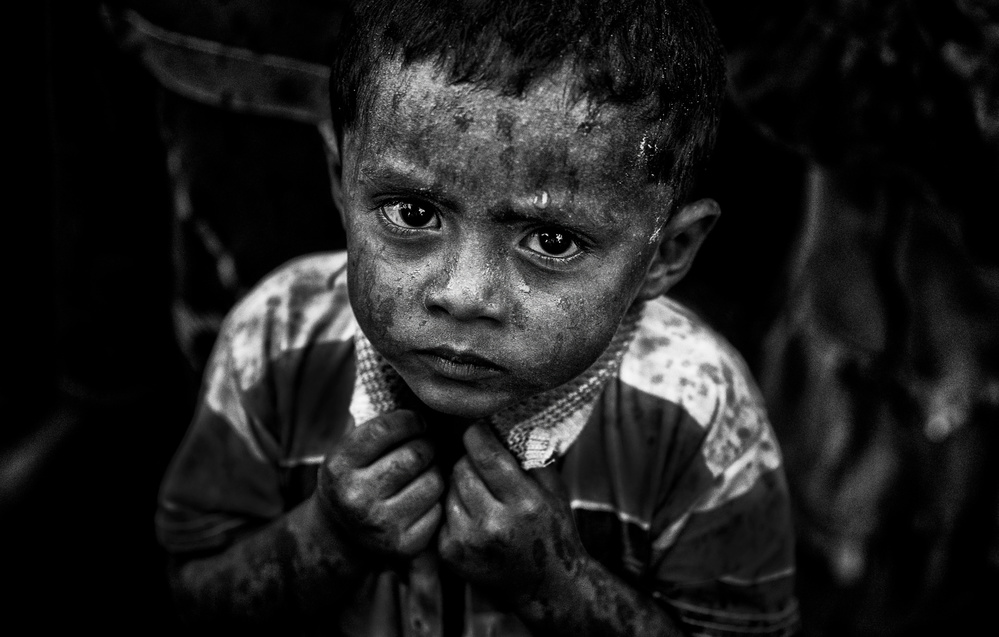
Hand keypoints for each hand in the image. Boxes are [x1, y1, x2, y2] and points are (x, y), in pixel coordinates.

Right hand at [315, 410, 443, 559]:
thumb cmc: (353, 481)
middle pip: (415, 454)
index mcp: (338, 466)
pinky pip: (439, 509)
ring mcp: (380, 525)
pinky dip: (436, 500)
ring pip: (433, 481)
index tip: (417, 422)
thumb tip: (419, 401)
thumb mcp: (347, 453)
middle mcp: (355, 497)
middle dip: (426, 445)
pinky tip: (423, 498)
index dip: (410, 420)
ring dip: (435, 472)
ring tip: (424, 472)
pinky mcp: (404, 545)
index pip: (385, 429)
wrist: (339, 537)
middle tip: (425, 446)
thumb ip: (375, 429)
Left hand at [437, 423, 584, 601]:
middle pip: (461, 469)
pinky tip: (472, 515)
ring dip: (460, 485)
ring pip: (448, 489)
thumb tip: (502, 422)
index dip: (476, 434)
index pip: (486, 456)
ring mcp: (469, 542)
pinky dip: (454, 508)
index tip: (476, 427)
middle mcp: (494, 524)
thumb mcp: (554, 489)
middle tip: (483, 466)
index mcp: (524, 504)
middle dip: (470, 461)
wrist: (545, 584)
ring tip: (481, 493)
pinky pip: (442, 512)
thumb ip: (529, 455)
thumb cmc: (552, 529)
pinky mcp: (451, 554)